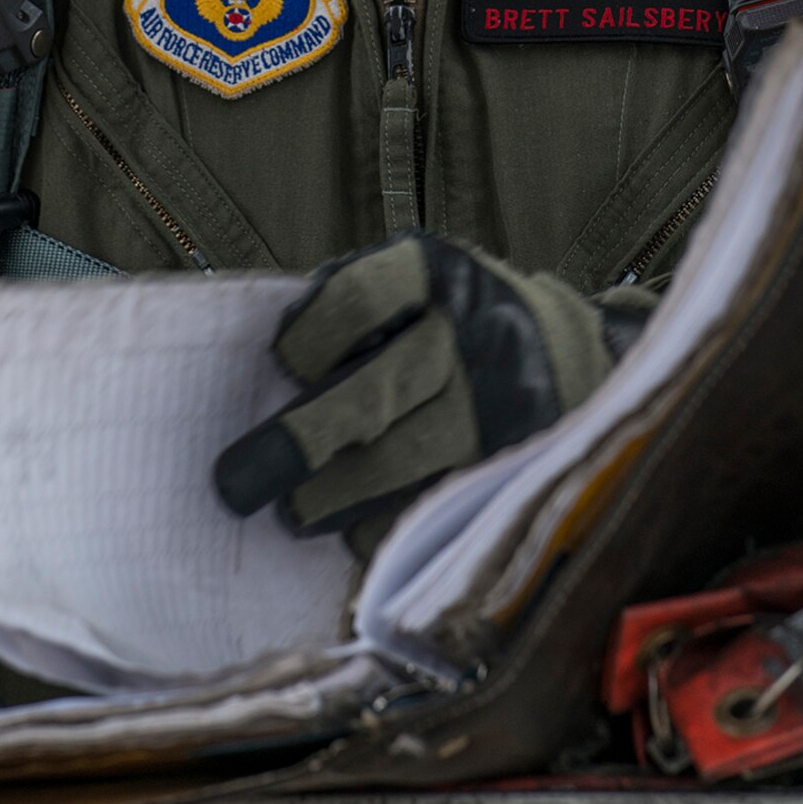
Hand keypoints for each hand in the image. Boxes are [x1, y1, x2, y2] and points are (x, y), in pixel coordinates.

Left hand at [214, 233, 653, 557]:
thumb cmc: (444, 321)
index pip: (360, 301)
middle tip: (237, 482)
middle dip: (300, 442)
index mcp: (435, 276)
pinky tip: (354, 526)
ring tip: (292, 511)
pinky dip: (384, 527)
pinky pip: (433, 511)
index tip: (283, 365)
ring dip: (333, 497)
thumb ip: (344, 315)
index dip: (308, 339)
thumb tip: (265, 381)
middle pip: (376, 393)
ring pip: (403, 464)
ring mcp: (496, 408)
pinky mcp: (506, 468)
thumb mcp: (408, 284)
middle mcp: (471, 338)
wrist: (565, 355)